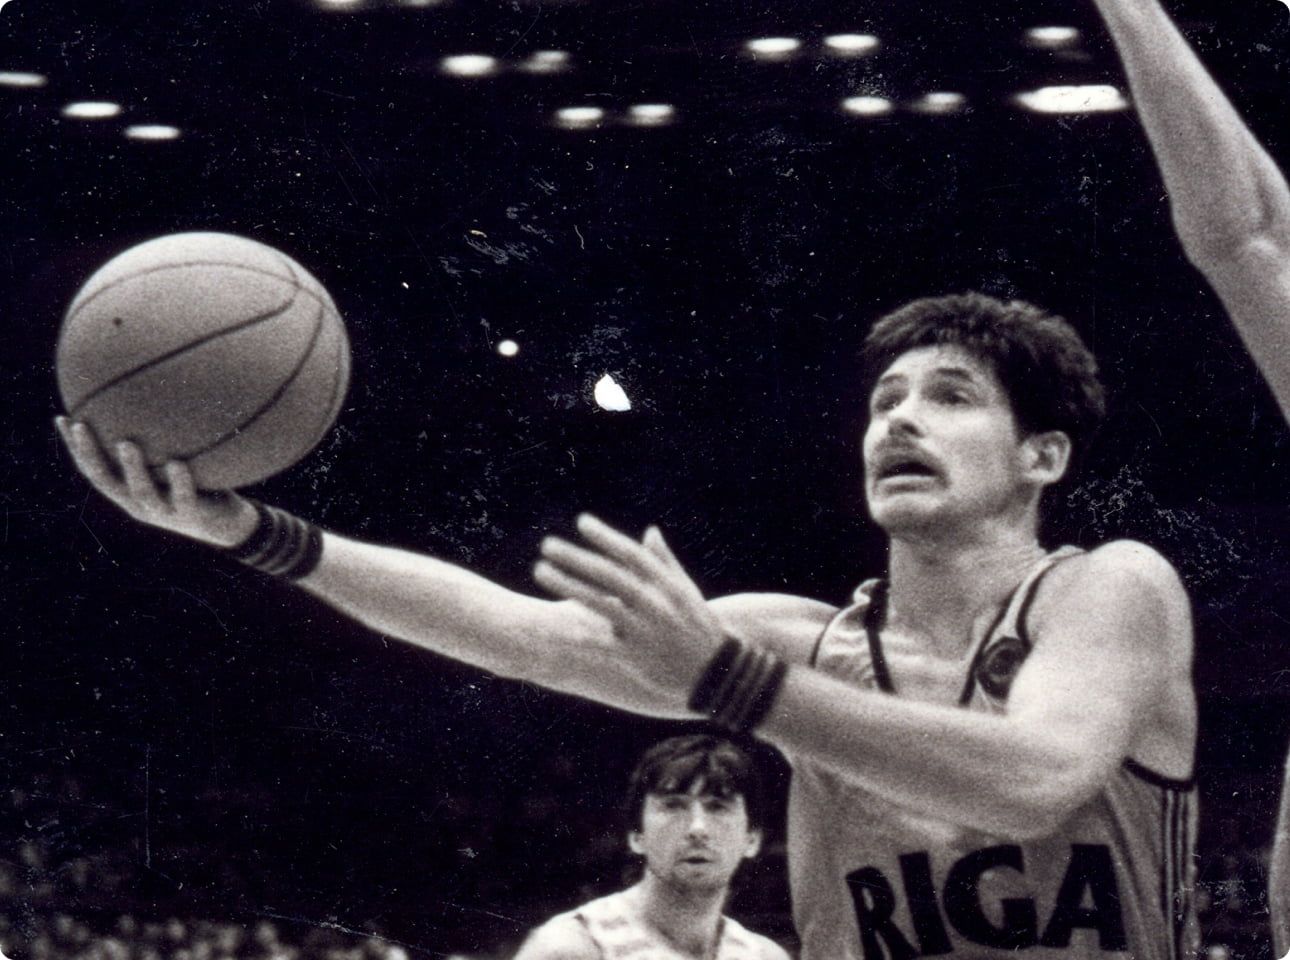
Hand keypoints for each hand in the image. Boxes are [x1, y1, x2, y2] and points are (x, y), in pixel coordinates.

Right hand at [55, 417, 256, 547]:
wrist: (228, 526)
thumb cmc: (199, 485)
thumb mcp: (175, 462)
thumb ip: (161, 441)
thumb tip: (156, 396)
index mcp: (129, 492)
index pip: (94, 469)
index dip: (74, 447)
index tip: (62, 418)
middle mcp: (139, 504)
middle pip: (105, 481)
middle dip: (90, 454)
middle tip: (80, 425)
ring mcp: (165, 513)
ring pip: (142, 493)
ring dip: (132, 468)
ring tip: (126, 443)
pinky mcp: (192, 517)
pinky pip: (184, 498)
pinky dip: (180, 481)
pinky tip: (178, 463)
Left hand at [533, 515, 724, 697]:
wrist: (716, 672)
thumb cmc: (699, 624)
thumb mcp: (685, 590)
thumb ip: (664, 560)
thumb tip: (649, 531)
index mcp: (665, 585)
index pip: (630, 554)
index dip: (606, 537)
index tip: (581, 521)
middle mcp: (653, 604)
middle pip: (608, 575)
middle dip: (576, 558)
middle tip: (547, 544)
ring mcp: (643, 630)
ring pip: (599, 604)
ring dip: (568, 586)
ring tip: (540, 571)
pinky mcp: (636, 657)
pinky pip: (602, 643)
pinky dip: (580, 634)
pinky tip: (556, 625)